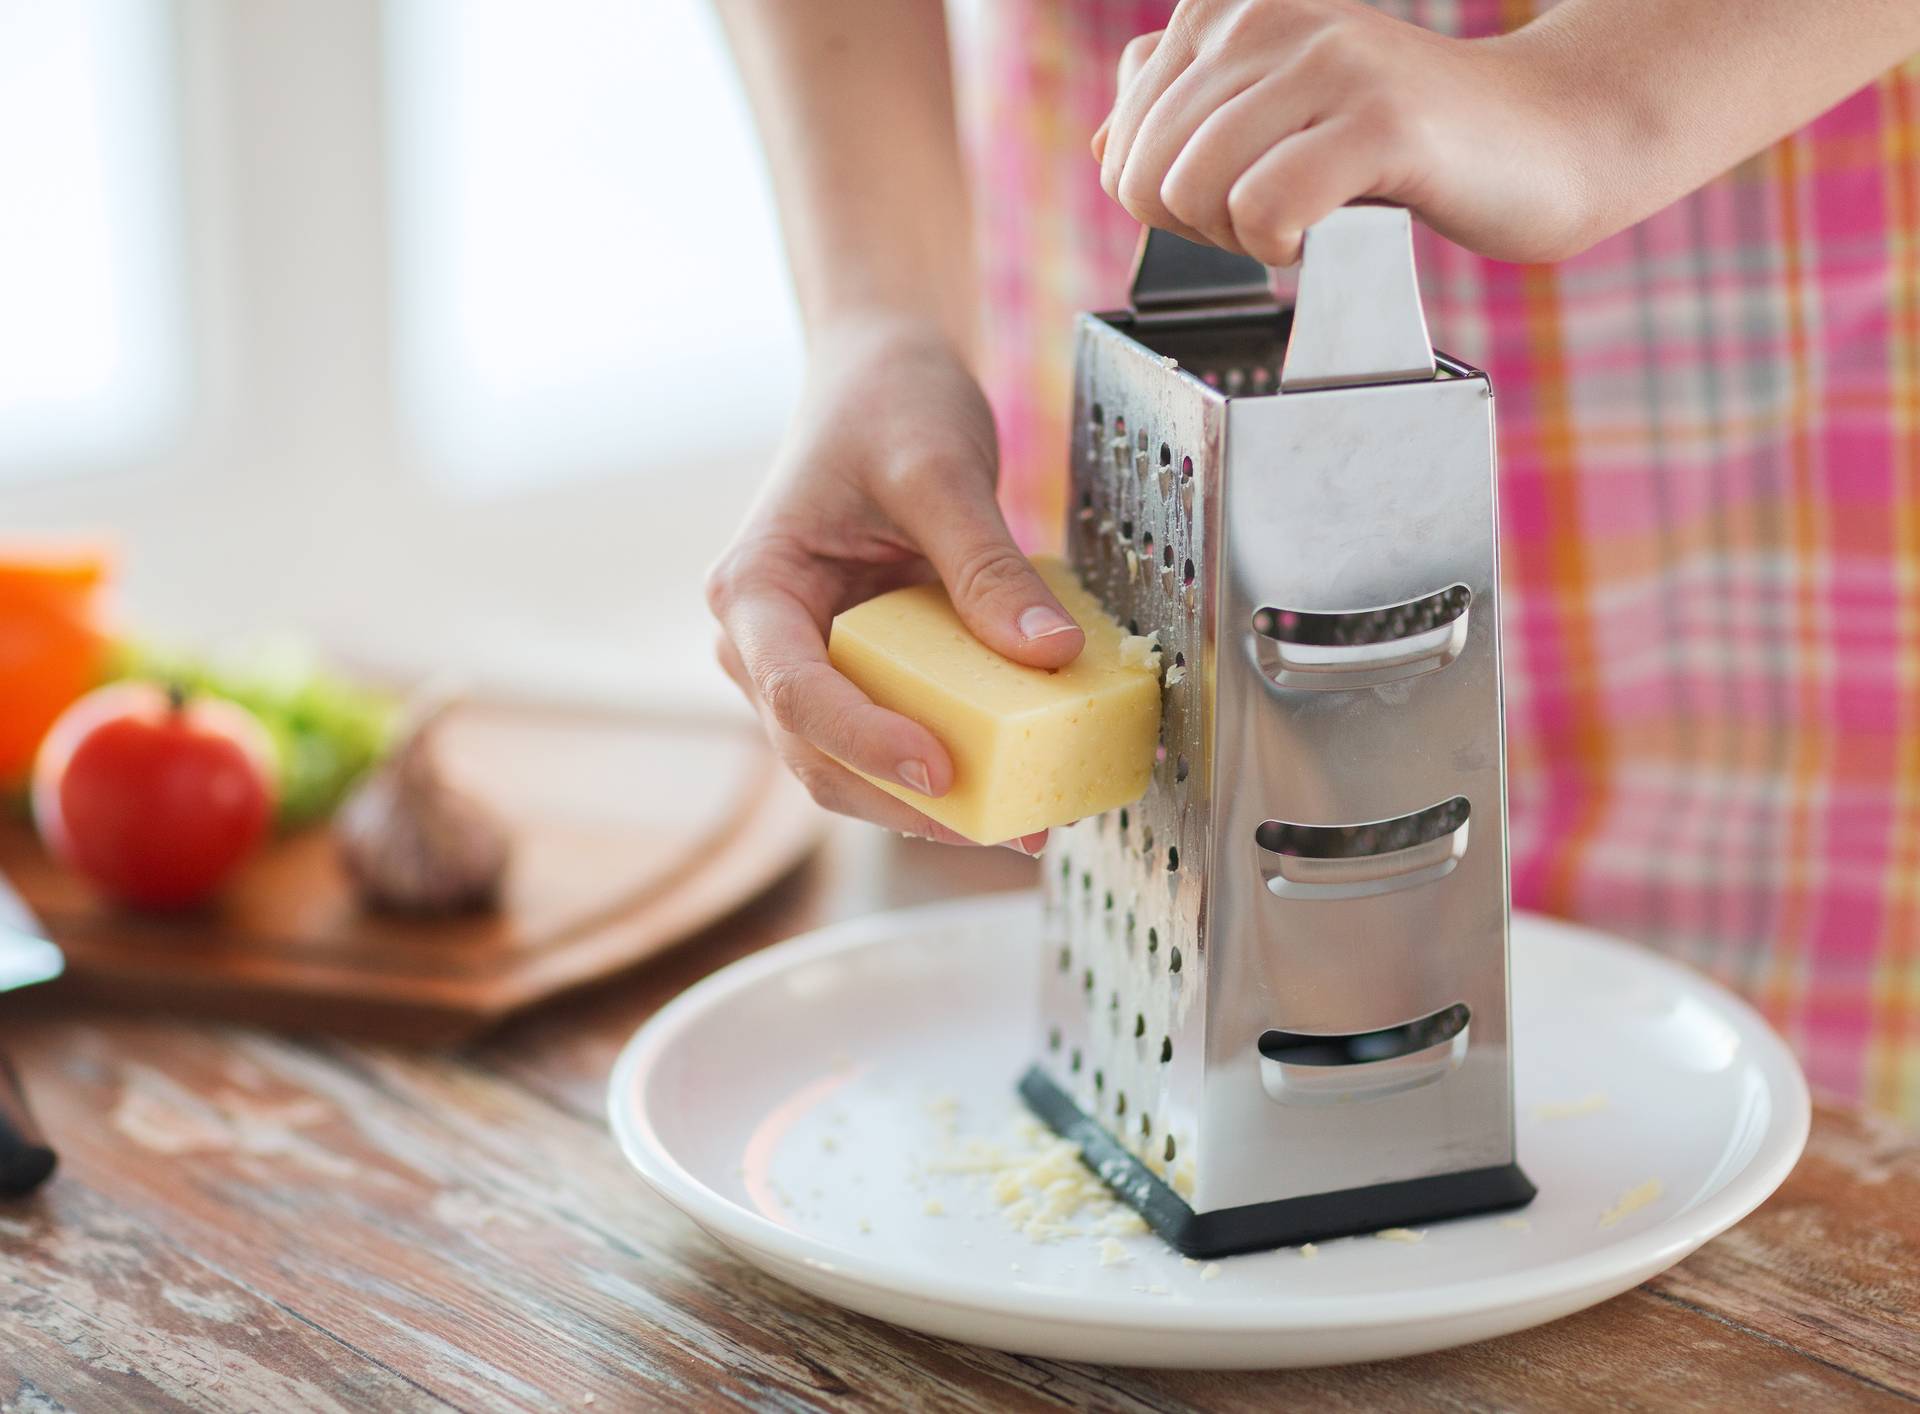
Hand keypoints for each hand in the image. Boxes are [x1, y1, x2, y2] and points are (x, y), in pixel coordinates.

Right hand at [706, 317, 1082, 849]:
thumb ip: (987, 567)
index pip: (798, 693)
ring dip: (935, 803)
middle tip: (1015, 825)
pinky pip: (898, 734)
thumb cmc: (888, 407)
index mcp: (755, 591)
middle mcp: (765, 645)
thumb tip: (1050, 656)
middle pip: (821, 756)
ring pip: (855, 766)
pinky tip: (1022, 777)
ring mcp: (809, 666)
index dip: (866, 743)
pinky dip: (956, 763)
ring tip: (1032, 819)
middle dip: (911, 803)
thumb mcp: (942, 472)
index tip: (941, 772)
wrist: (880, 378)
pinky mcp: (861, 674)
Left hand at [1093, 0, 1594, 265]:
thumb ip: (1185, 111)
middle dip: (1200, 228)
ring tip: (1309, 217)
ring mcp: (1325, 62)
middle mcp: (1266, 15)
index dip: (1172, 200)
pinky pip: (1264, 209)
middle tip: (1280, 216)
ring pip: (1194, 191)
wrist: (1541, 138)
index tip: (1248, 188)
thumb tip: (1102, 145)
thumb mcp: (1275, 109)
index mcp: (1228, 8)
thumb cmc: (1402, 137)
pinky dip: (1283, 246)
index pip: (1122, 144)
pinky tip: (1328, 230)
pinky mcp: (1378, 119)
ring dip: (1243, 240)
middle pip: (1145, 175)